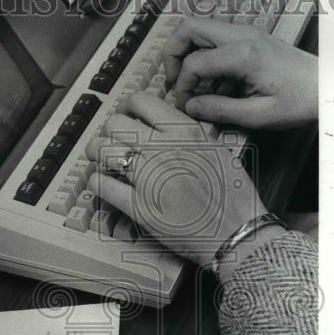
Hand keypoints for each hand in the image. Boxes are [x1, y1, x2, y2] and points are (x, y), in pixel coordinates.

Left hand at [85, 92, 276, 269]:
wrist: (237, 233)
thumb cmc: (232, 194)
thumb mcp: (216, 149)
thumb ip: (187, 134)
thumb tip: (161, 126)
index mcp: (184, 131)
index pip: (139, 101)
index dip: (126, 108)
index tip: (126, 118)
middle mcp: (165, 149)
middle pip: (114, 124)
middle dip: (108, 131)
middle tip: (110, 142)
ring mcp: (150, 178)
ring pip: (103, 150)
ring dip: (97, 153)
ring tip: (100, 159)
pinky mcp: (140, 208)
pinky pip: (102, 185)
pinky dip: (97, 181)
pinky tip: (102, 183)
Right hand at [164, 18, 317, 129]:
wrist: (329, 85)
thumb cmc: (299, 102)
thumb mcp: (259, 115)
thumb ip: (220, 110)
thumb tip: (190, 107)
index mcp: (242, 54)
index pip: (193, 62)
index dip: (182, 86)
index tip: (186, 107)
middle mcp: (241, 34)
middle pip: (188, 27)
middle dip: (172, 54)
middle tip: (175, 82)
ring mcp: (246, 32)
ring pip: (200, 29)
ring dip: (188, 55)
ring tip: (194, 86)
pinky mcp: (250, 38)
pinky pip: (215, 40)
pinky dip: (205, 58)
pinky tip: (215, 86)